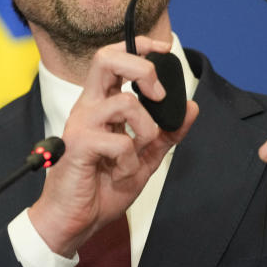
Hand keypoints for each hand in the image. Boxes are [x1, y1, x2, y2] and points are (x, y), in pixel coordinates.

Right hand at [28, 37, 197, 256]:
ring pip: (125, 103)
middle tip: (157, 94)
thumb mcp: (144, 158)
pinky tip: (120, 174)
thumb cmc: (100, 187)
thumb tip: (191, 108)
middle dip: (141, 68)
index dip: (140, 46)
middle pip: (107, 59)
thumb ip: (166, 134)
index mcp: (102, 104)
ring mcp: (82, 124)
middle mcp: (89, 107)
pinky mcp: (79, 146)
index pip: (114, 58)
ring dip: (146, 130)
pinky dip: (130, 162)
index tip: (164, 50)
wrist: (75, 221)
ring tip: (138, 154)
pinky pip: (120, 142)